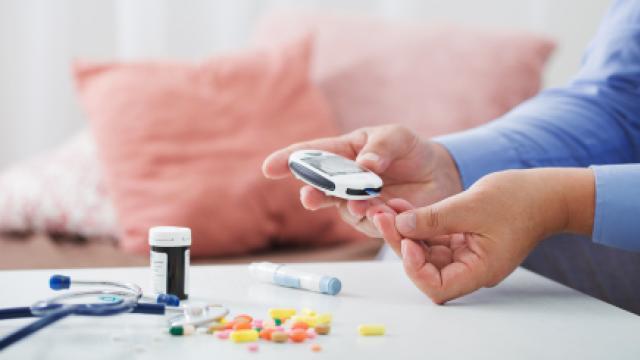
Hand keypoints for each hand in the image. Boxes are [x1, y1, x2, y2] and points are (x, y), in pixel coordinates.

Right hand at [262, 125, 461, 237]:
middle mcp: (343, 181)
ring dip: (350, 206)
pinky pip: (369, 222)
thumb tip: (365, 164)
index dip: (288, 160)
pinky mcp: (374, 222)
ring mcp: (355, 203)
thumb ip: (380, 147)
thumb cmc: (409, 150)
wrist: (439, 175)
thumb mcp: (397, 137)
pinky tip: (387, 210)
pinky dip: (376, 217)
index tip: (268, 167)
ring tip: (363, 203)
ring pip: (343, 209)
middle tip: (309, 196)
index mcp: (343, 153)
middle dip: (312, 192)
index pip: (310, 155)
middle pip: (319, 188)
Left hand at [372, 168, 594, 303]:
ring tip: (386, 207)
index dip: (415, 267)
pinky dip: (418, 223)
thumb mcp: (471, 205)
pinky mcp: (463, 240)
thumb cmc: (520, 201)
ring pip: (426, 251)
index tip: (407, 240)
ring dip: (405, 230)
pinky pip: (434, 237)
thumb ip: (434, 218)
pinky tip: (402, 206)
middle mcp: (470, 267)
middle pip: (426, 267)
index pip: (437, 287)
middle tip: (382, 216)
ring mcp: (466, 254)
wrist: (546, 193)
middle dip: (401, 242)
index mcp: (479, 270)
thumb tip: (401, 225)